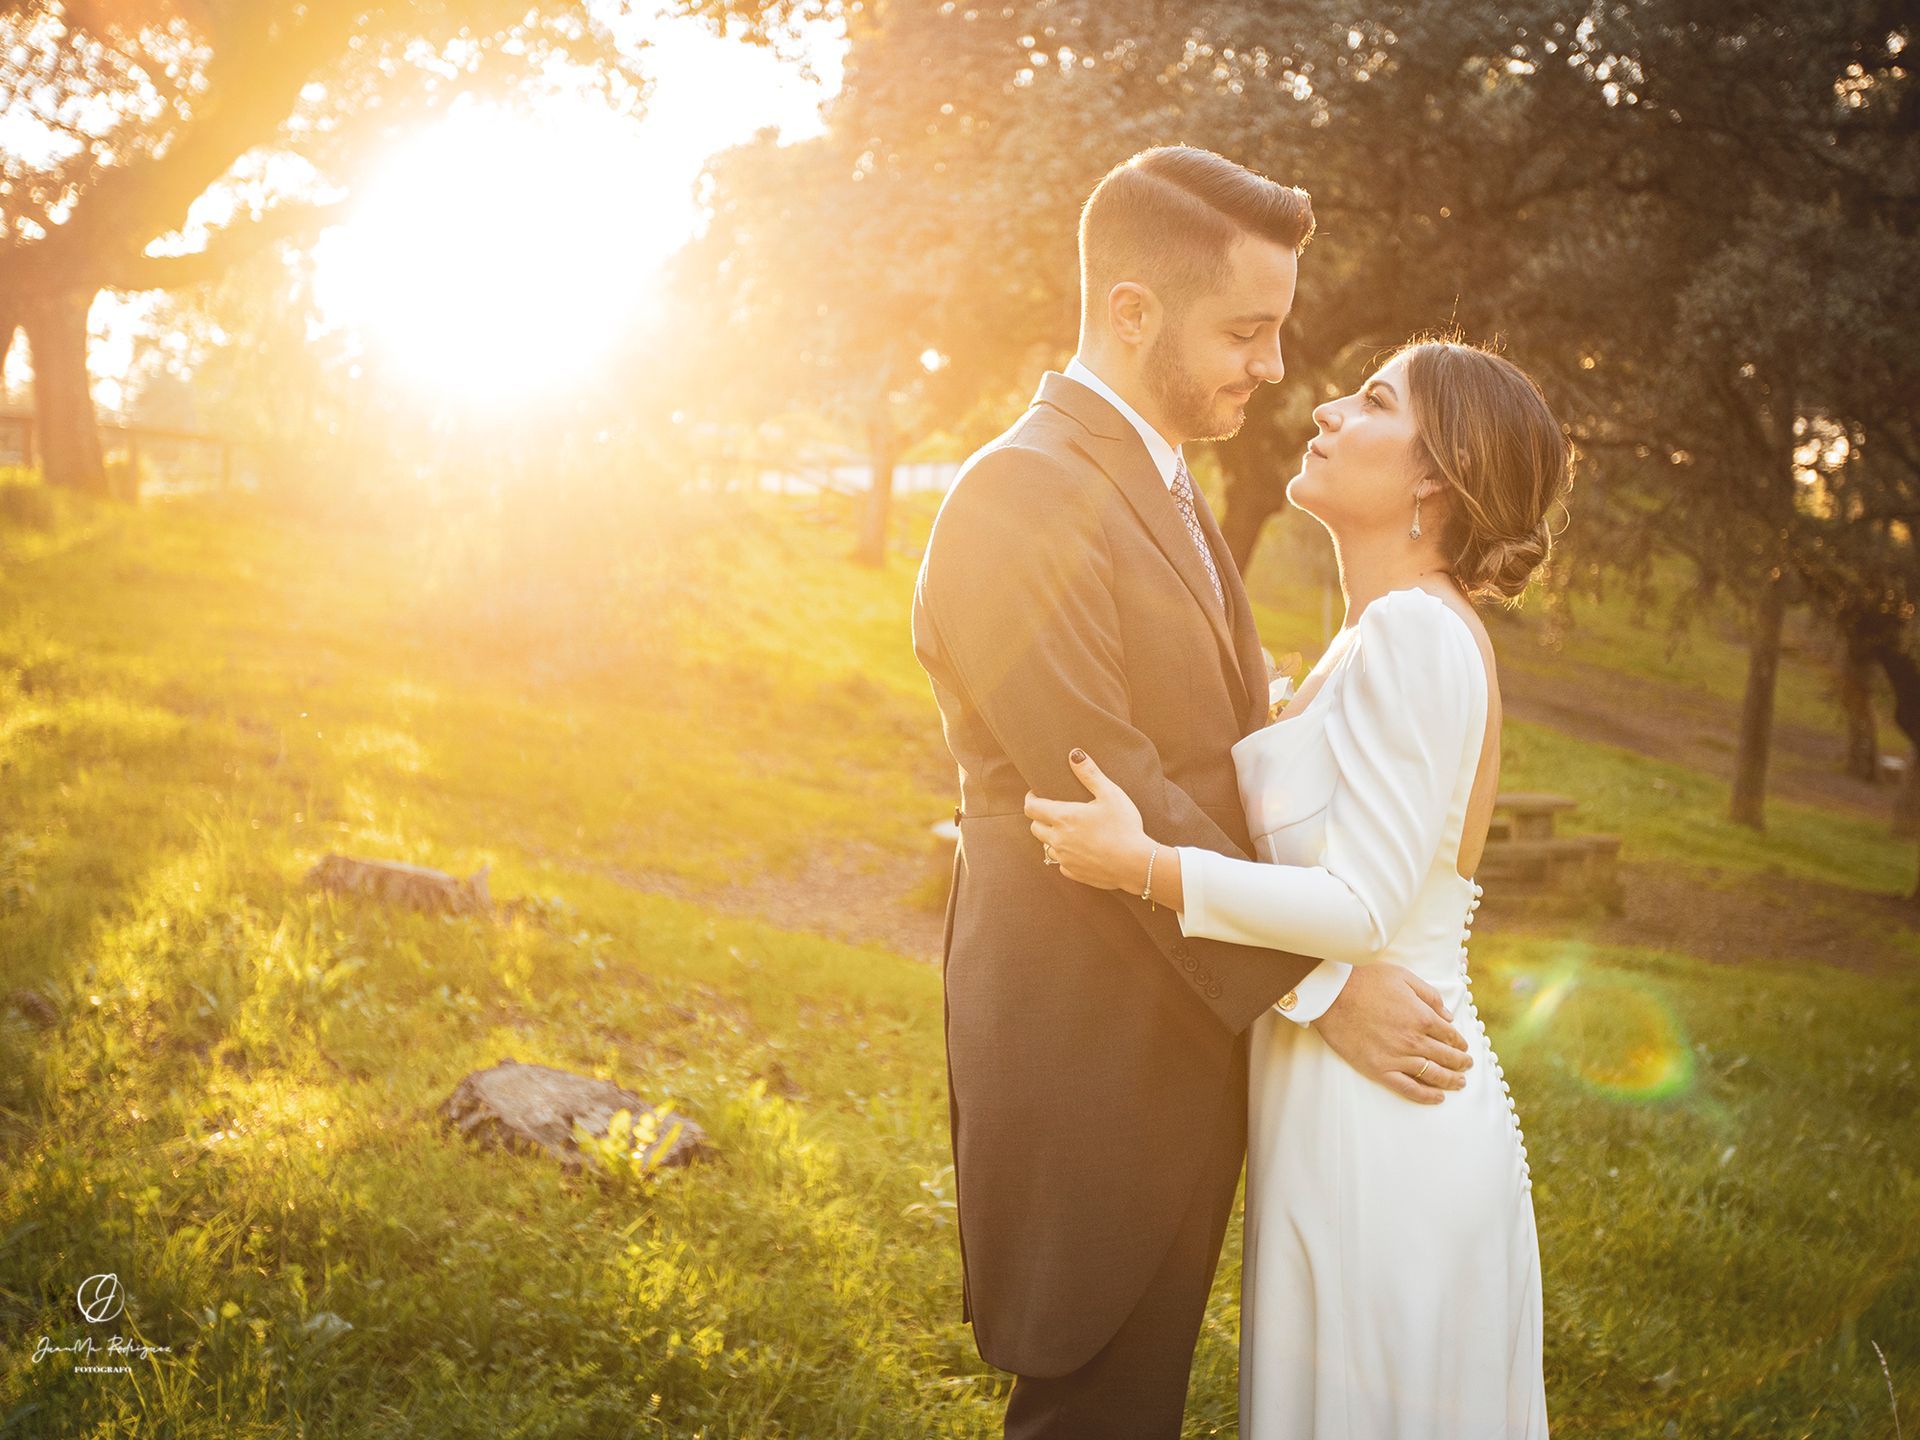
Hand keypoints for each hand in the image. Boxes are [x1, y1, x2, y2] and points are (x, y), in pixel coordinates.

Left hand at [1024, 749, 1151, 889]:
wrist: (1136, 864)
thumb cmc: (1125, 826)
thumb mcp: (1110, 794)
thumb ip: (1090, 774)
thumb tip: (1074, 754)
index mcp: (1063, 817)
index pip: (1031, 808)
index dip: (1030, 799)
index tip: (1036, 793)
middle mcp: (1058, 839)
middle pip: (1035, 827)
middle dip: (1040, 818)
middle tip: (1053, 811)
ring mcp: (1065, 859)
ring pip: (1046, 846)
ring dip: (1052, 837)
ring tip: (1067, 830)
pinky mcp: (1074, 873)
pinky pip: (1061, 864)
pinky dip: (1065, 856)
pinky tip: (1079, 850)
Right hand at [1309, 964, 1472, 1103]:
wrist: (1332, 996)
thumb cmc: (1365, 981)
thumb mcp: (1403, 976)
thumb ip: (1430, 995)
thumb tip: (1448, 1015)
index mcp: (1423, 1017)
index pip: (1450, 1035)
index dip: (1460, 1042)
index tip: (1463, 1046)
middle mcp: (1415, 1041)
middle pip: (1447, 1057)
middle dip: (1461, 1062)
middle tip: (1467, 1065)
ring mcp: (1398, 1057)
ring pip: (1433, 1074)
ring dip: (1451, 1080)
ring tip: (1459, 1083)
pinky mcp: (1380, 1070)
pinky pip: (1409, 1088)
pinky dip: (1426, 1095)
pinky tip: (1437, 1098)